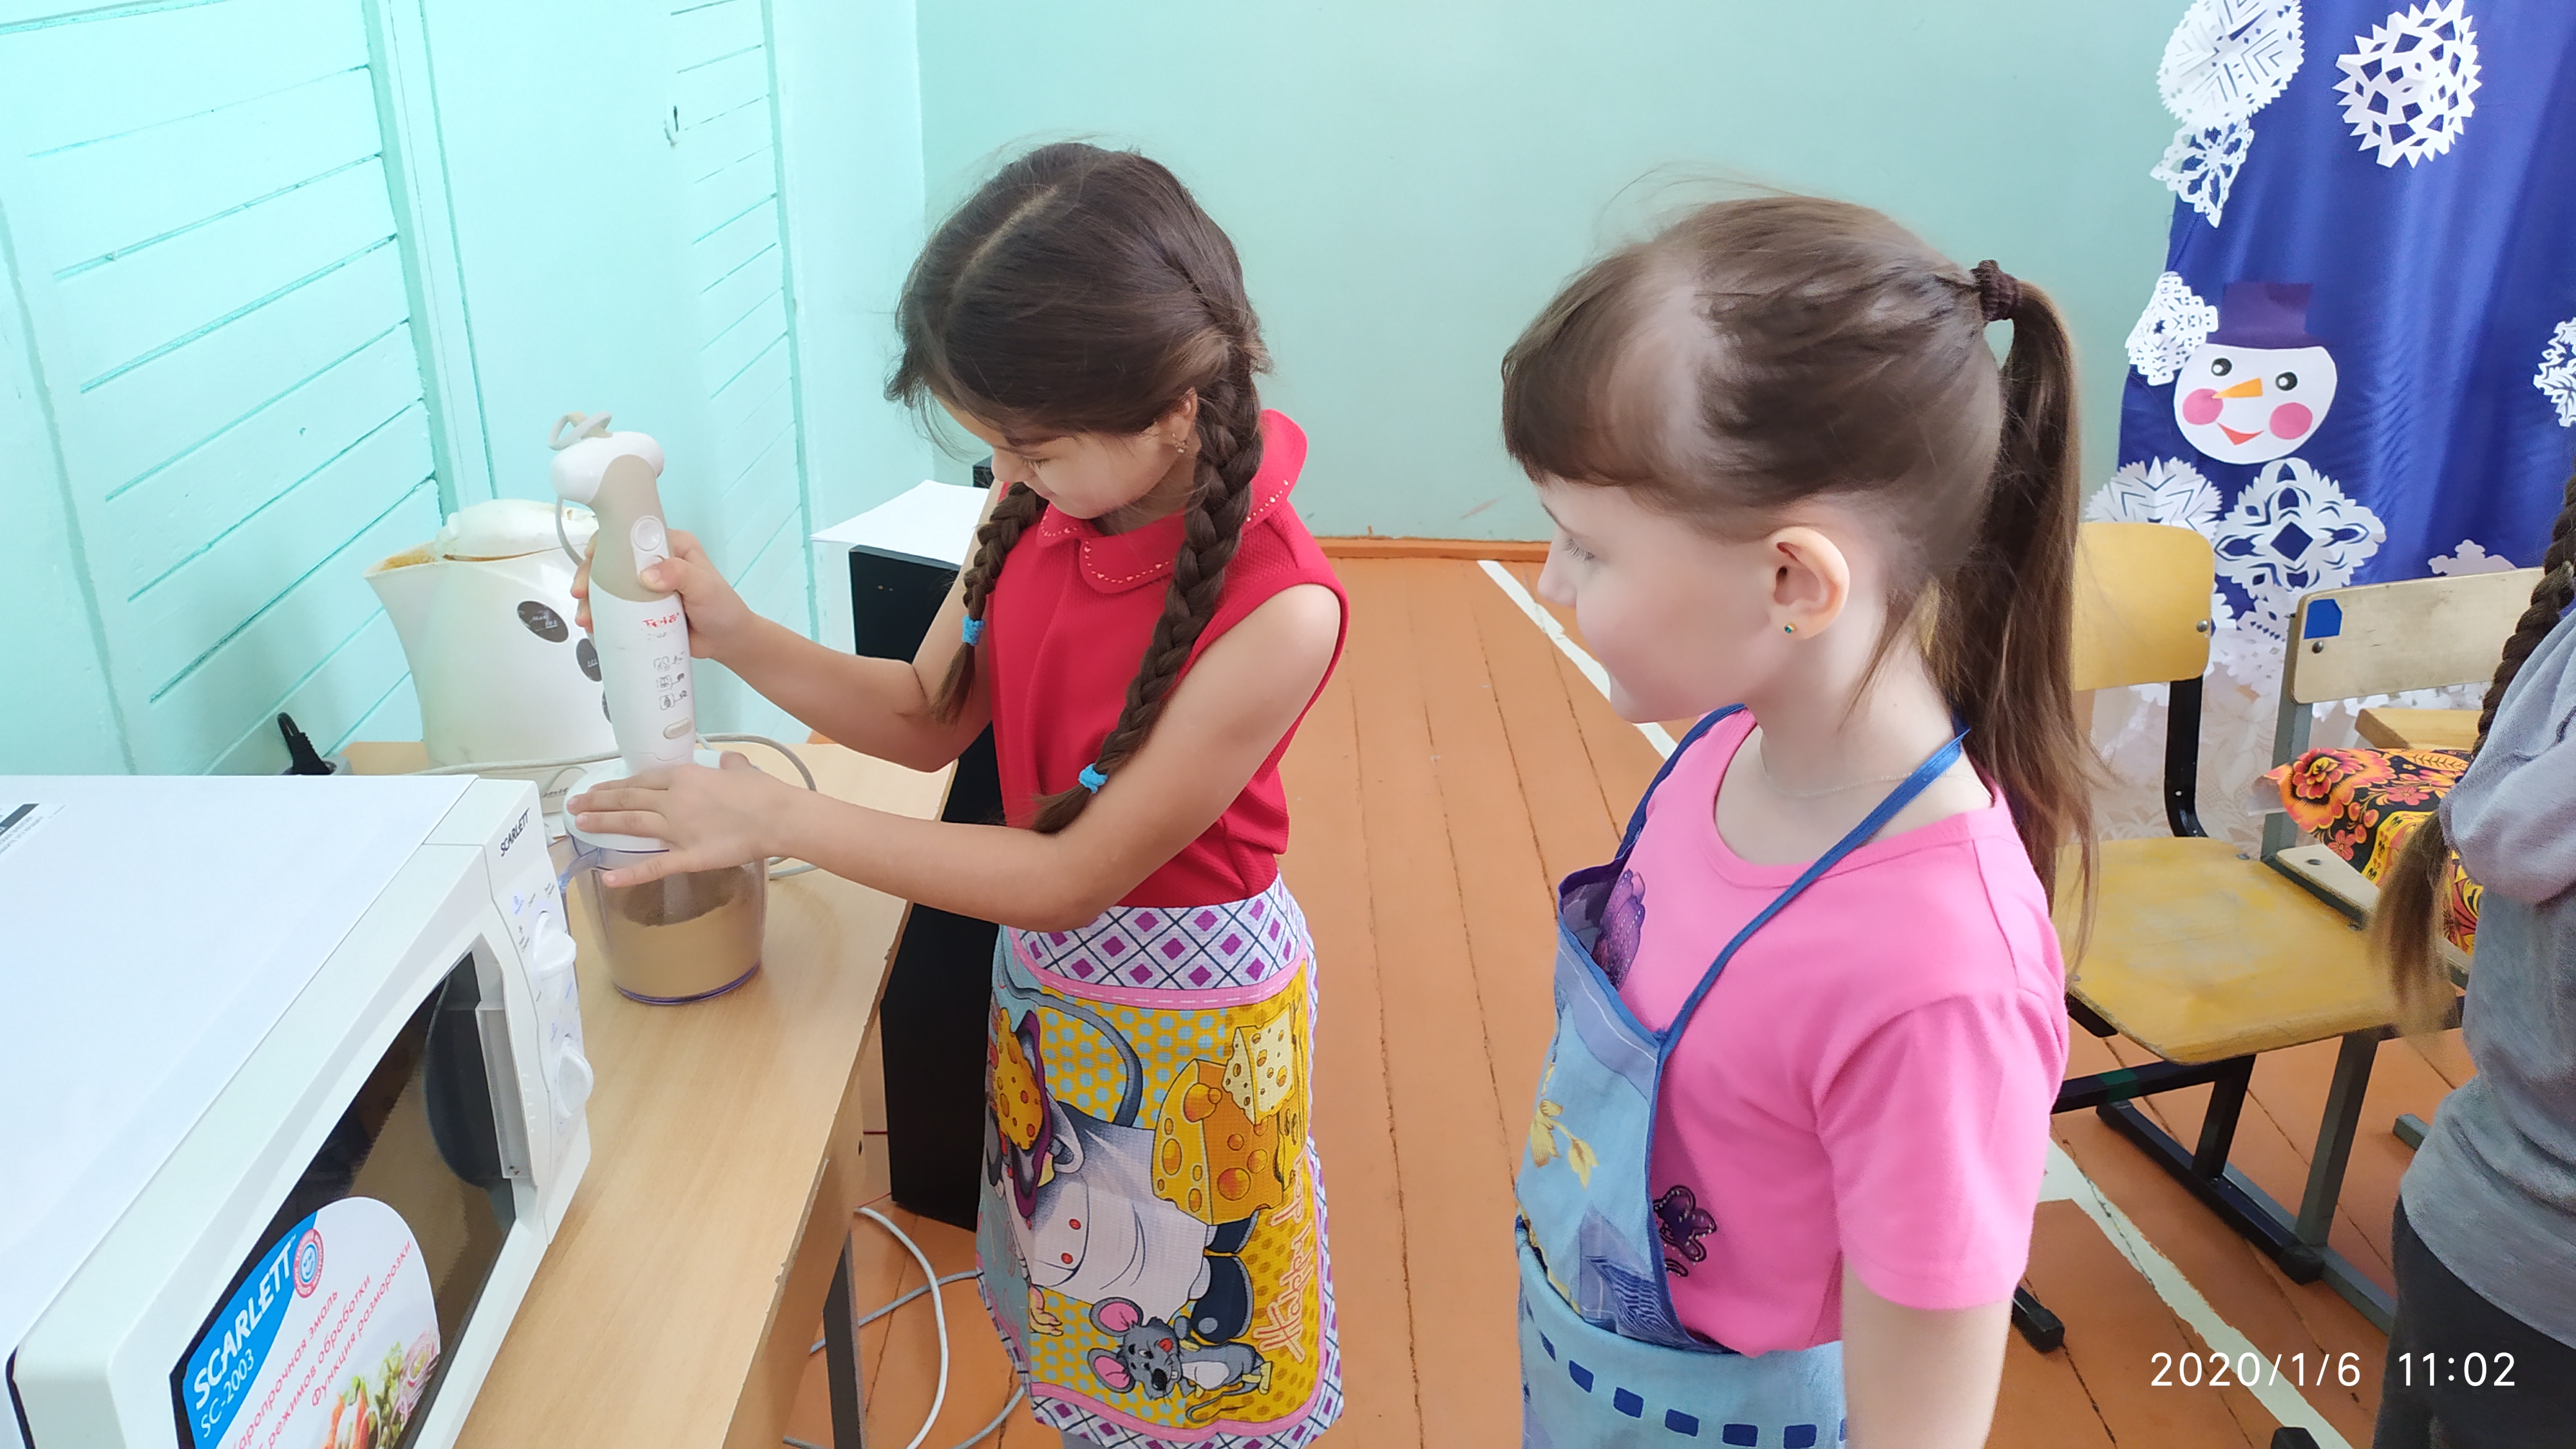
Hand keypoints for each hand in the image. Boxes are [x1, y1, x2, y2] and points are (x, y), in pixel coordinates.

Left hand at [567, 753, 794, 886]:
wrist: (778, 816)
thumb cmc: (763, 792)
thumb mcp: (743, 769)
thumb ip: (730, 765)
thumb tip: (727, 760)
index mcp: (685, 777)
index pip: (643, 779)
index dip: (617, 785)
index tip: (599, 789)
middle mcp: (673, 799)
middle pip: (628, 798)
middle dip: (599, 801)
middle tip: (575, 805)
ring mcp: (677, 828)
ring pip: (632, 823)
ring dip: (603, 823)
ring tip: (580, 824)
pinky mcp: (687, 856)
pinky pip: (655, 865)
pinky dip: (630, 873)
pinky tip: (609, 878)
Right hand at [570, 527, 758, 661]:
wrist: (727, 641)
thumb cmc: (722, 608)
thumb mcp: (706, 588)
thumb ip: (681, 575)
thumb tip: (647, 575)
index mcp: (670, 544)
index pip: (631, 533)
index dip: (606, 542)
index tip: (590, 559)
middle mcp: (654, 561)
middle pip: (612, 560)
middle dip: (590, 575)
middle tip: (581, 595)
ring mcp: (644, 585)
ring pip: (608, 585)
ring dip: (591, 599)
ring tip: (586, 619)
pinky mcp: (640, 608)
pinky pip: (614, 607)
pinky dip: (601, 615)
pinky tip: (593, 627)